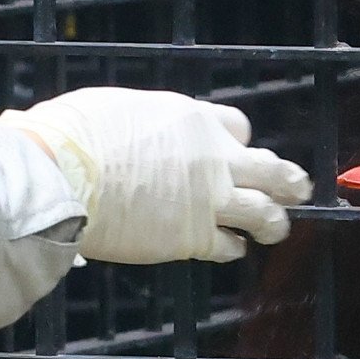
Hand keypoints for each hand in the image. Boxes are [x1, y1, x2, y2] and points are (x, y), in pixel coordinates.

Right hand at [3, 88, 314, 265]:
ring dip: (275, 221)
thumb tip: (121, 130)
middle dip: (286, 179)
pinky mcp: (193, 237)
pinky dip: (233, 248)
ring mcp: (207, 199)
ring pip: (265, 211)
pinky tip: (232, 250)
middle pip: (269, 168)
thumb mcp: (117, 109)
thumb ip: (141, 125)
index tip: (234, 152)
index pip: (237, 127)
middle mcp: (211, 157)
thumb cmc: (75, 134)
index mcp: (191, 119)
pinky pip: (228, 246)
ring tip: (277, 228)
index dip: (238, 143)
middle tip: (295, 188)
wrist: (65, 173)